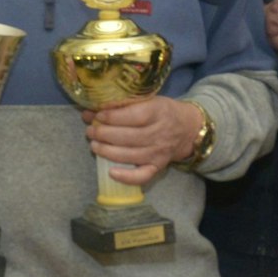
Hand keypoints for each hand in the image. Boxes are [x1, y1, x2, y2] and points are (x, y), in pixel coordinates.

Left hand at [84, 96, 204, 185]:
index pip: (134, 116)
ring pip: (130, 155)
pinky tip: (110, 172)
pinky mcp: (158, 167)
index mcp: (158, 112)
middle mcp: (160, 134)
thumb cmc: (162, 111)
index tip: (98, 115)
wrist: (187, 129)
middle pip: (128, 137)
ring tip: (94, 145)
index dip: (113, 117)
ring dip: (107, 151)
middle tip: (90, 130)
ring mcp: (159, 152)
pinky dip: (126, 177)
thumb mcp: (149, 99)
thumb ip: (125, 103)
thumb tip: (92, 109)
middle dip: (104, 134)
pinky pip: (142, 176)